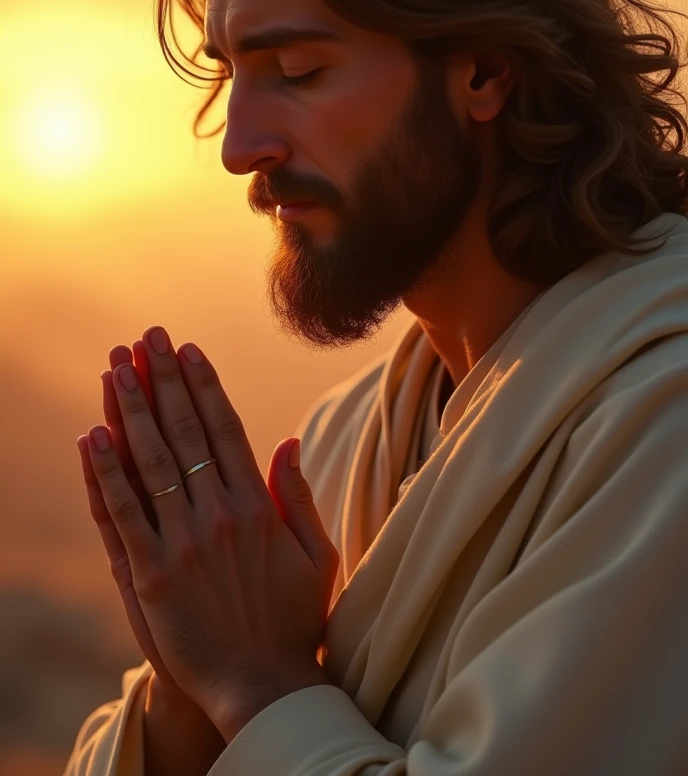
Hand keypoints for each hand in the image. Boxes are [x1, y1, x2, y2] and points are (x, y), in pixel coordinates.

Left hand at [78, 326, 339, 731]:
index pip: (225, 428)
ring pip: (151, 461)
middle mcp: (218, 515)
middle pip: (184, 431)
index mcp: (258, 506)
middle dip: (163, 378)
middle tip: (146, 337)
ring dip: (130, 410)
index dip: (204, 385)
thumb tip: (288, 440)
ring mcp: (181, 544)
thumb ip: (300, 496)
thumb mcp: (318, 555)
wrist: (262, 685)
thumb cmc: (295, 620)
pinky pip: (122, 513)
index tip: (188, 350)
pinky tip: (92, 436)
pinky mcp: (149, 575)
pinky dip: (106, 472)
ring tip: (115, 367)